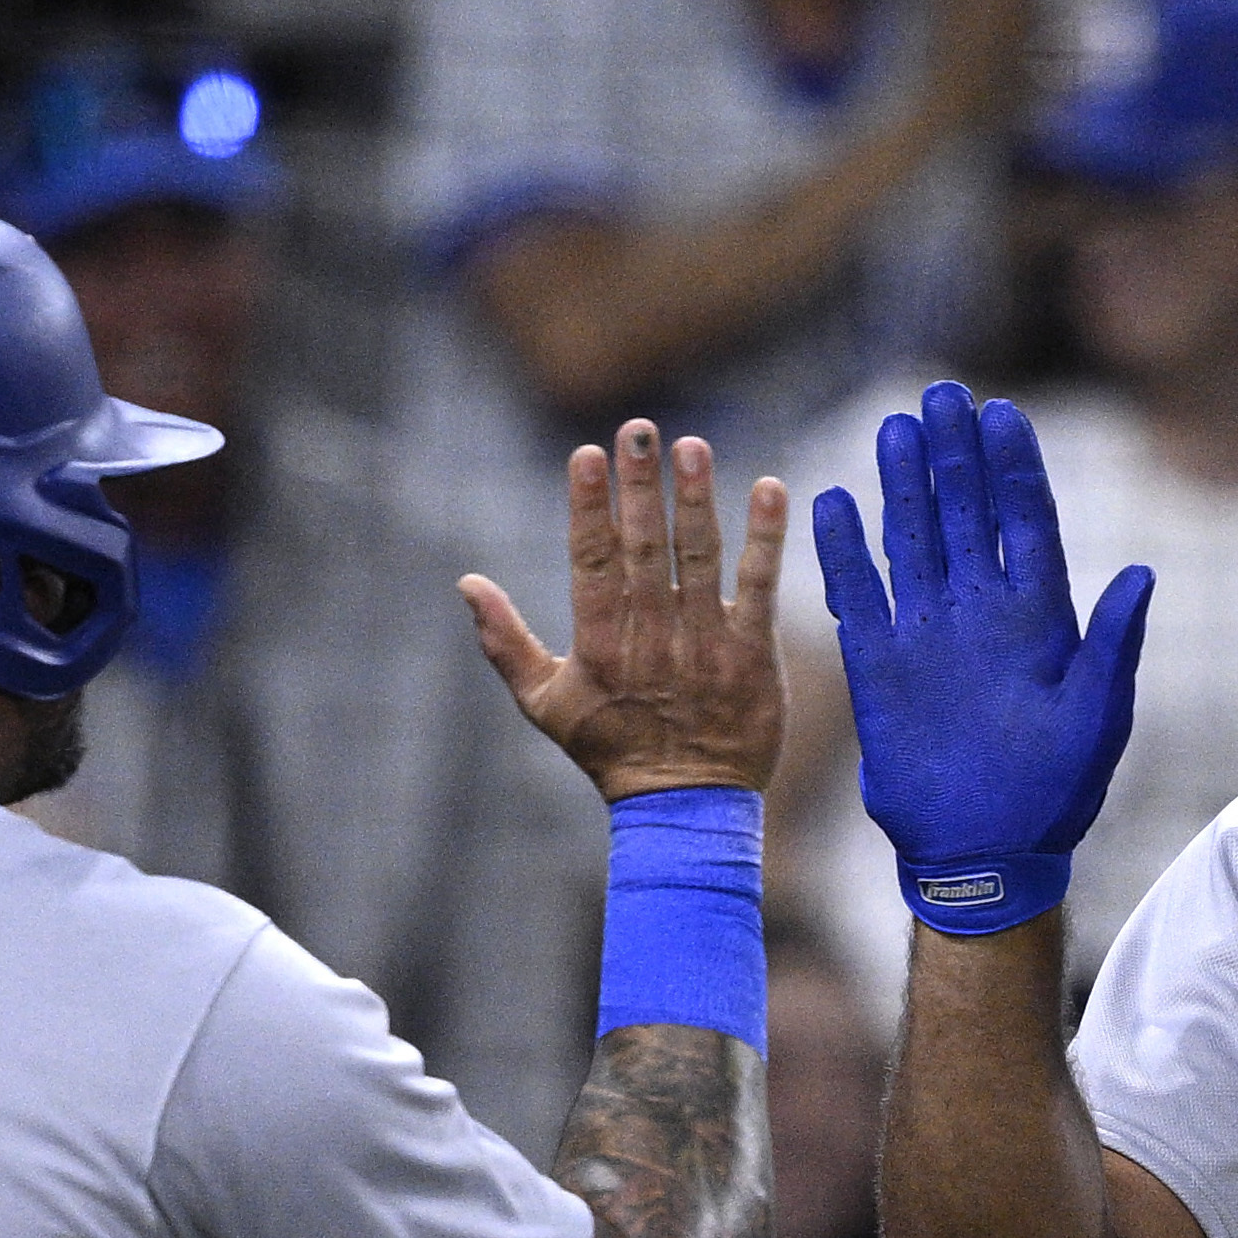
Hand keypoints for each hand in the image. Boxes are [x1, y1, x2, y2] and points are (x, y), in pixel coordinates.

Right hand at [462, 421, 789, 801]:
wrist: (685, 808)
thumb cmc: (610, 752)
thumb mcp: (544, 705)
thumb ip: (506, 642)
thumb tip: (466, 583)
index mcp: (600, 647)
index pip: (591, 562)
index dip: (590, 507)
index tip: (588, 454)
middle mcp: (652, 641)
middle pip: (644, 550)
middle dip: (640, 486)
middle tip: (639, 429)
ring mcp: (706, 646)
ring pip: (700, 560)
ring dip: (697, 500)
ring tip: (693, 446)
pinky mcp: (754, 655)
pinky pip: (761, 587)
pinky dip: (767, 538)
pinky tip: (771, 487)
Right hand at [811, 384, 1152, 927]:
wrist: (984, 853)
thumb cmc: (1054, 795)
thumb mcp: (1097, 719)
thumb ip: (1112, 646)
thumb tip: (1142, 574)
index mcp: (1038, 619)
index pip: (1026, 523)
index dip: (1014, 469)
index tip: (1003, 414)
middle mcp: (980, 614)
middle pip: (967, 515)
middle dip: (956, 454)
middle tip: (944, 395)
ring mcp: (928, 635)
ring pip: (914, 540)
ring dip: (905, 484)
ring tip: (896, 426)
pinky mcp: (880, 665)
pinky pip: (859, 595)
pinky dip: (844, 551)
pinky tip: (833, 501)